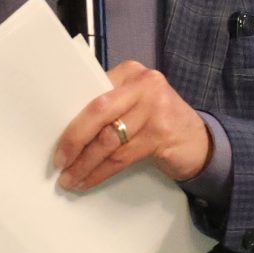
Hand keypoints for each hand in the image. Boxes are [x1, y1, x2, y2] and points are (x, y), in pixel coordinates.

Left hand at [55, 62, 210, 192]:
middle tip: (59, 162)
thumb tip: (64, 129)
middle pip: (98, 112)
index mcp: (130, 72)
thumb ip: (108, 106)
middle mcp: (144, 84)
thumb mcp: (134, 105)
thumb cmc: (158, 123)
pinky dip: (101, 171)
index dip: (70, 117)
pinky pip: (122, 156)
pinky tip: (89, 180)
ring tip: (70, 178)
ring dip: (85, 163)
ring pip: (108, 139)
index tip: (53, 138)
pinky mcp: (161, 134)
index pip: (91, 92)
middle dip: (73, 140)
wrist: (200, 143)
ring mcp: (155, 108)